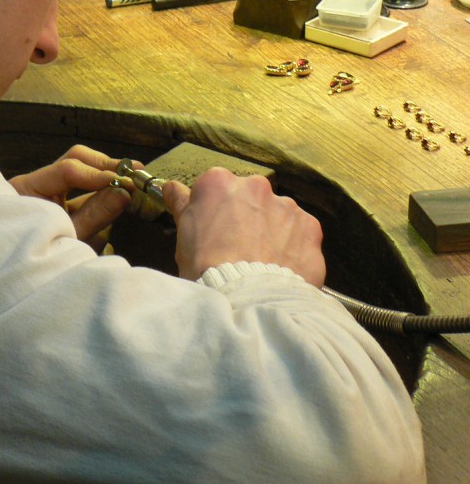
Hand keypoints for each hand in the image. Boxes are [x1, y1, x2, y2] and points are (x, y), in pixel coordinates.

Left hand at [10, 145, 137, 250]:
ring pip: (80, 167)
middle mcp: (36, 182)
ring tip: (131, 177)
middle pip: (74, 160)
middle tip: (134, 171)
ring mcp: (46, 188)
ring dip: (106, 172)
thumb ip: (95, 215)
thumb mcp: (69, 239)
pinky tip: (119, 187)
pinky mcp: (58, 198)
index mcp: (27, 189)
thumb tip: (123, 193)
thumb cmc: (40, 259)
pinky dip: (100, 185)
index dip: (98, 175)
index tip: (124, 182)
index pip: (67, 170)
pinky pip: (81, 184)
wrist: (25, 278)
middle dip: (105, 165)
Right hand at [162, 167, 325, 285]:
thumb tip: (172, 188)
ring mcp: (286, 206)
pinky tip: (280, 266)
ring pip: (277, 215)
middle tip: (238, 248)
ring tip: (261, 261)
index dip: (214, 212)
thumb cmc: (208, 269)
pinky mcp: (310, 227)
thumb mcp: (184, 236)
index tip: (214, 230)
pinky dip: (292, 247)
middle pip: (249, 198)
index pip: (215, 189)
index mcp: (219, 183)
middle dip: (246, 217)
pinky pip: (300, 233)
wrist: (247, 300)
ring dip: (271, 231)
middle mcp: (255, 186)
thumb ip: (182, 205)